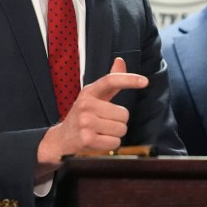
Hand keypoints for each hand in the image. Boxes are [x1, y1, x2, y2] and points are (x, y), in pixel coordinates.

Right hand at [36, 57, 147, 174]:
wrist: (61, 139)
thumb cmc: (82, 116)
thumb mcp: (94, 97)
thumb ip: (111, 82)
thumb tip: (120, 61)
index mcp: (89, 92)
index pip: (110, 81)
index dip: (129, 80)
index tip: (144, 81)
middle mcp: (85, 105)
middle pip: (124, 114)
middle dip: (119, 121)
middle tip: (104, 123)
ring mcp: (85, 122)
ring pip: (121, 129)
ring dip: (115, 134)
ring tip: (101, 132)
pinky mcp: (87, 139)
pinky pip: (115, 142)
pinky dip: (111, 145)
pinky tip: (99, 141)